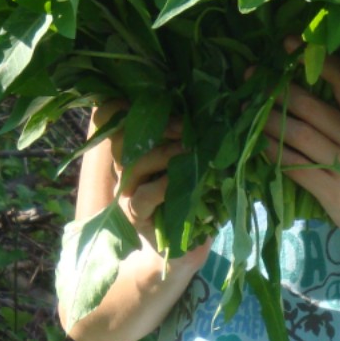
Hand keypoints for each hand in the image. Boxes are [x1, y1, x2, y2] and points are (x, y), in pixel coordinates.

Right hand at [92, 101, 207, 263]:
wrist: (188, 241)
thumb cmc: (194, 192)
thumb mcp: (193, 159)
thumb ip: (194, 136)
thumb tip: (226, 109)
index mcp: (136, 146)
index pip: (113, 119)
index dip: (123, 107)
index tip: (158, 99)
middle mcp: (125, 166)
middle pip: (123, 138)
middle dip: (157, 128)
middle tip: (187, 128)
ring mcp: (126, 191)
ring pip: (133, 164)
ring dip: (163, 154)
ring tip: (188, 151)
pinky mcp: (135, 214)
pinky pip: (143, 196)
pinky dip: (162, 187)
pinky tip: (179, 181)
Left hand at [263, 42, 339, 255]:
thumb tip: (319, 70)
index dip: (313, 59)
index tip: (288, 43)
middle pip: (309, 107)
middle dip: (276, 89)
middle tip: (252, 76)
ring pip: (297, 135)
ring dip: (268, 121)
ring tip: (246, 108)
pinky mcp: (332, 192)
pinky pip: (295, 167)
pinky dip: (274, 153)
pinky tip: (260, 144)